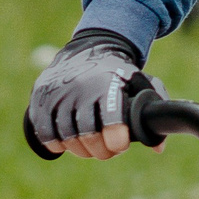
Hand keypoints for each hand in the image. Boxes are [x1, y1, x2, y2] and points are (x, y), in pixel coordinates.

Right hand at [26, 34, 158, 159]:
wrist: (87, 48)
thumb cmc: (118, 74)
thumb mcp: (139, 84)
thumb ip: (152, 112)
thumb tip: (157, 148)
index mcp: (108, 84)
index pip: (111, 119)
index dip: (116, 140)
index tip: (120, 145)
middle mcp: (81, 87)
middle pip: (87, 135)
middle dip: (101, 151)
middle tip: (107, 150)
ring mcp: (58, 92)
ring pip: (66, 136)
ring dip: (80, 149)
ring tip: (89, 147)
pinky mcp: (41, 97)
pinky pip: (46, 132)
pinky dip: (57, 143)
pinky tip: (67, 142)